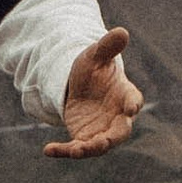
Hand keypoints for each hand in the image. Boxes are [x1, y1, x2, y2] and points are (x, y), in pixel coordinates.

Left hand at [45, 25, 144, 158]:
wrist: (80, 86)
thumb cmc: (94, 69)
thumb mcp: (96, 55)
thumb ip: (108, 47)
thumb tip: (122, 31)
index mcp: (125, 95)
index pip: (134, 100)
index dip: (133, 104)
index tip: (131, 108)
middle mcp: (118, 117)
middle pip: (121, 132)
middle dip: (112, 138)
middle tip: (103, 143)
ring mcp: (102, 131)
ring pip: (100, 145)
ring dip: (88, 149)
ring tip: (74, 151)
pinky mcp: (84, 138)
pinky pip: (76, 148)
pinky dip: (63, 151)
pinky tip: (47, 150)